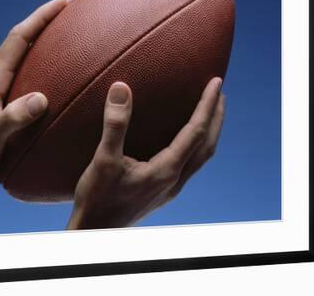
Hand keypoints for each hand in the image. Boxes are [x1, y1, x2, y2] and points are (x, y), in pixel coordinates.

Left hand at [0, 0, 70, 234]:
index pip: (18, 39)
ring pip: (25, 57)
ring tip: (69, 37)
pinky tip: (59, 80)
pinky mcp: (4, 104)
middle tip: (70, 10)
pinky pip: (28, 78)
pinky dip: (44, 69)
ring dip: (45, 43)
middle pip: (22, 41)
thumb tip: (40, 100)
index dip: (40, 18)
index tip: (62, 2)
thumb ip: (12, 119)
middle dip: (45, 22)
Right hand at [67, 77, 224, 229]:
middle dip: (216, 117)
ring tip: (208, 112)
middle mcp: (174, 180)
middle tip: (218, 93)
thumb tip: (121, 89)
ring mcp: (169, 187)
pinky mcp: (161, 191)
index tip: (215, 82)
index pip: (196, 131)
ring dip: (209, 132)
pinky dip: (195, 144)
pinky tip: (181, 139)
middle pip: (207, 145)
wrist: (94, 231)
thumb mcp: (104, 159)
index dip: (207, 105)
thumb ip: (115, 124)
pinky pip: (189, 163)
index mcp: (166, 170)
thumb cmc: (98, 198)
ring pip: (200, 156)